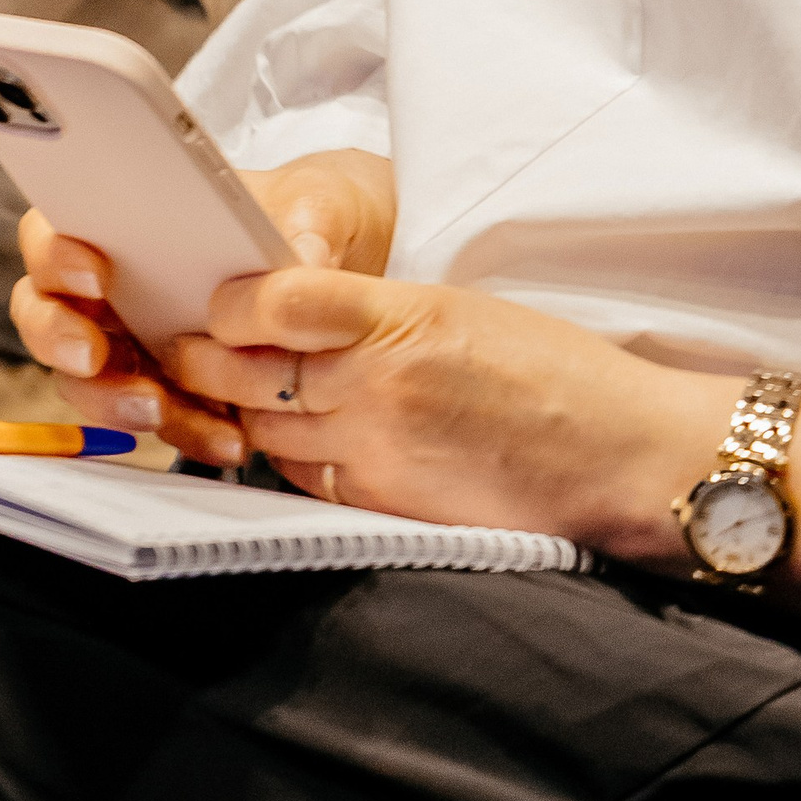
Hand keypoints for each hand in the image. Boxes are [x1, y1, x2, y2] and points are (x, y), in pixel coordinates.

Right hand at [8, 149, 398, 451]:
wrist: (339, 261)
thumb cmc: (309, 213)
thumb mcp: (319, 202)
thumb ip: (309, 224)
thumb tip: (303, 260)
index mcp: (125, 221)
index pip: (51, 230)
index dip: (55, 254)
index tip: (94, 272)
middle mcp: (114, 286)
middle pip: (45, 313)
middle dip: (57, 339)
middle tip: (93, 356)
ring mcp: (133, 342)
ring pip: (86, 380)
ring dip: (112, 399)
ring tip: (159, 408)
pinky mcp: (169, 389)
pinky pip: (153, 420)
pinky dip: (183, 431)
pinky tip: (226, 437)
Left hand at [162, 267, 726, 548]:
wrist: (615, 454)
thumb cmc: (554, 370)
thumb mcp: (464, 307)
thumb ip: (377, 309)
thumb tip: (297, 309)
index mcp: (404, 315)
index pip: (280, 300)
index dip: (231, 300)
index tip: (216, 296)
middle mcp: (379, 384)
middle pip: (252, 371)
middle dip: (207, 358)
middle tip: (186, 343)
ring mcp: (376, 451)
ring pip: (266, 428)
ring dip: (240, 409)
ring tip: (226, 389)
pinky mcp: (382, 504)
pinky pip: (303, 477)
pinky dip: (285, 455)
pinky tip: (288, 437)